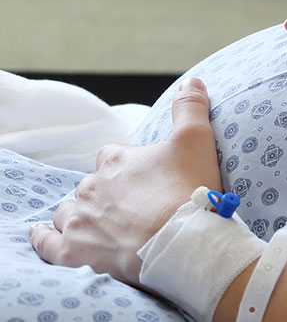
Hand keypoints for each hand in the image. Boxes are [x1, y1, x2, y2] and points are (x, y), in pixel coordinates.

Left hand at [29, 77, 220, 286]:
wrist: (183, 242)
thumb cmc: (189, 191)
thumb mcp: (197, 141)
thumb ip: (190, 108)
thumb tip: (191, 81)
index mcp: (116, 159)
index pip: (111, 156)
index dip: (126, 167)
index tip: (144, 180)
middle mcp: (92, 186)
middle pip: (91, 185)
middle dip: (107, 194)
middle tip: (135, 209)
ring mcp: (80, 219)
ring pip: (69, 211)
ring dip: (81, 215)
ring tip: (101, 225)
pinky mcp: (75, 251)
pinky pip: (49, 244)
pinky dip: (44, 239)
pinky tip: (43, 235)